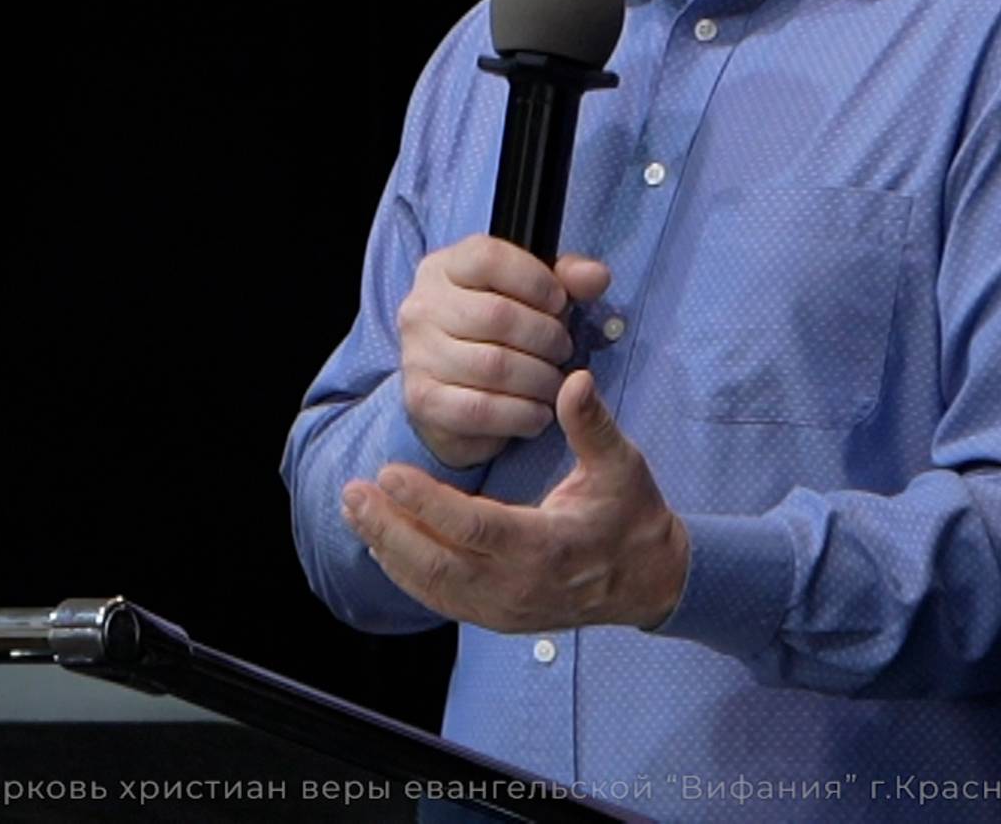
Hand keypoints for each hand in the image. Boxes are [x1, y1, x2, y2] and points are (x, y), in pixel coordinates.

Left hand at [342, 369, 690, 633]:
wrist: (648, 580)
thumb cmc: (631, 514)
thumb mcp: (622, 465)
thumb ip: (592, 426)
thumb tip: (574, 381)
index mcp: (549, 547)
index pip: (476, 528)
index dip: (428, 502)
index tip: (389, 471)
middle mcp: (521, 586)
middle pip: (439, 564)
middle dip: (389, 527)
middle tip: (352, 492)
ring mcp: (506, 609)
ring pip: (433, 586)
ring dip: (387, 548)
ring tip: (354, 511)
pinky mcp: (497, 619)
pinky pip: (441, 600)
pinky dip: (406, 573)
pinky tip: (380, 544)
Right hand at [396, 235, 612, 468]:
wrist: (457, 397)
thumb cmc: (499, 336)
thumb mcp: (534, 296)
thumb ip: (567, 279)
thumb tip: (596, 277)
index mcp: (442, 269)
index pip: (489, 258)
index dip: (537, 281)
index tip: (559, 303)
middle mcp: (420, 307)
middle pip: (497, 315)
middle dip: (547, 338)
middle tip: (564, 352)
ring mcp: (416, 355)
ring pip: (494, 365)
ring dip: (540, 380)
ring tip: (554, 384)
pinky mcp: (423, 401)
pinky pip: (483, 408)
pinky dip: (522, 414)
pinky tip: (538, 413)